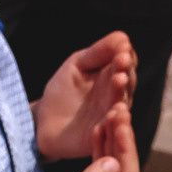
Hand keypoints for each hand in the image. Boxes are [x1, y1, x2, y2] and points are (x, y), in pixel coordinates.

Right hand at [8, 107, 138, 171]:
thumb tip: (115, 163)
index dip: (126, 149)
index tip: (122, 122)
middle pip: (124, 171)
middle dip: (123, 140)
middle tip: (121, 109)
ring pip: (114, 167)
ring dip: (113, 141)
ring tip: (113, 113)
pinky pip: (101, 169)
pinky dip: (101, 149)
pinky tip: (99, 130)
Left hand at [34, 30, 136, 158]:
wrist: (44, 121)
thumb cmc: (64, 89)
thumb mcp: (77, 65)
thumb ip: (97, 52)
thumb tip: (124, 38)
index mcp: (113, 75)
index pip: (126, 63)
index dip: (125, 56)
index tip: (122, 49)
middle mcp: (118, 95)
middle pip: (127, 81)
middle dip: (125, 71)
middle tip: (122, 61)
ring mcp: (112, 115)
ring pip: (121, 103)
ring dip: (121, 91)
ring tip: (119, 80)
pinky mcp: (103, 134)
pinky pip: (112, 127)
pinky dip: (113, 119)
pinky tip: (114, 110)